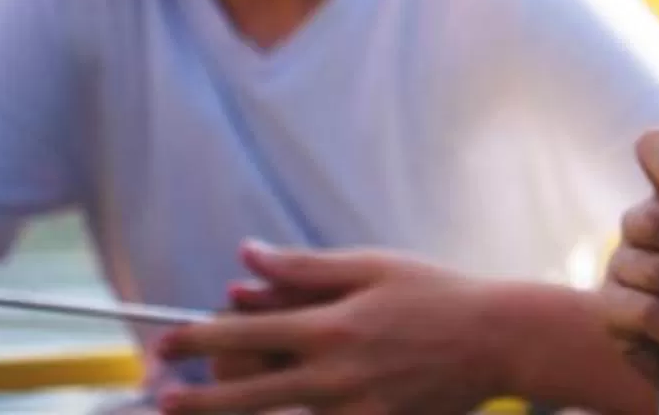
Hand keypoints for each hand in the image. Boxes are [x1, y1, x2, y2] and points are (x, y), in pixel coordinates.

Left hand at [152, 243, 497, 414]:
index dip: (196, 340)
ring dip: (240, 408)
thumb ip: (303, 268)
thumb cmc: (434, 293)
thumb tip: (245, 259)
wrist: (497, 341)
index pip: (244, 334)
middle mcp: (335, 375)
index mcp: (330, 326)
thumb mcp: (369, 266)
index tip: (164, 345)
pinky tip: (278, 410)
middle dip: (198, 399)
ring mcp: (354, 411)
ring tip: (204, 407)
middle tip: (161, 399)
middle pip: (248, 394)